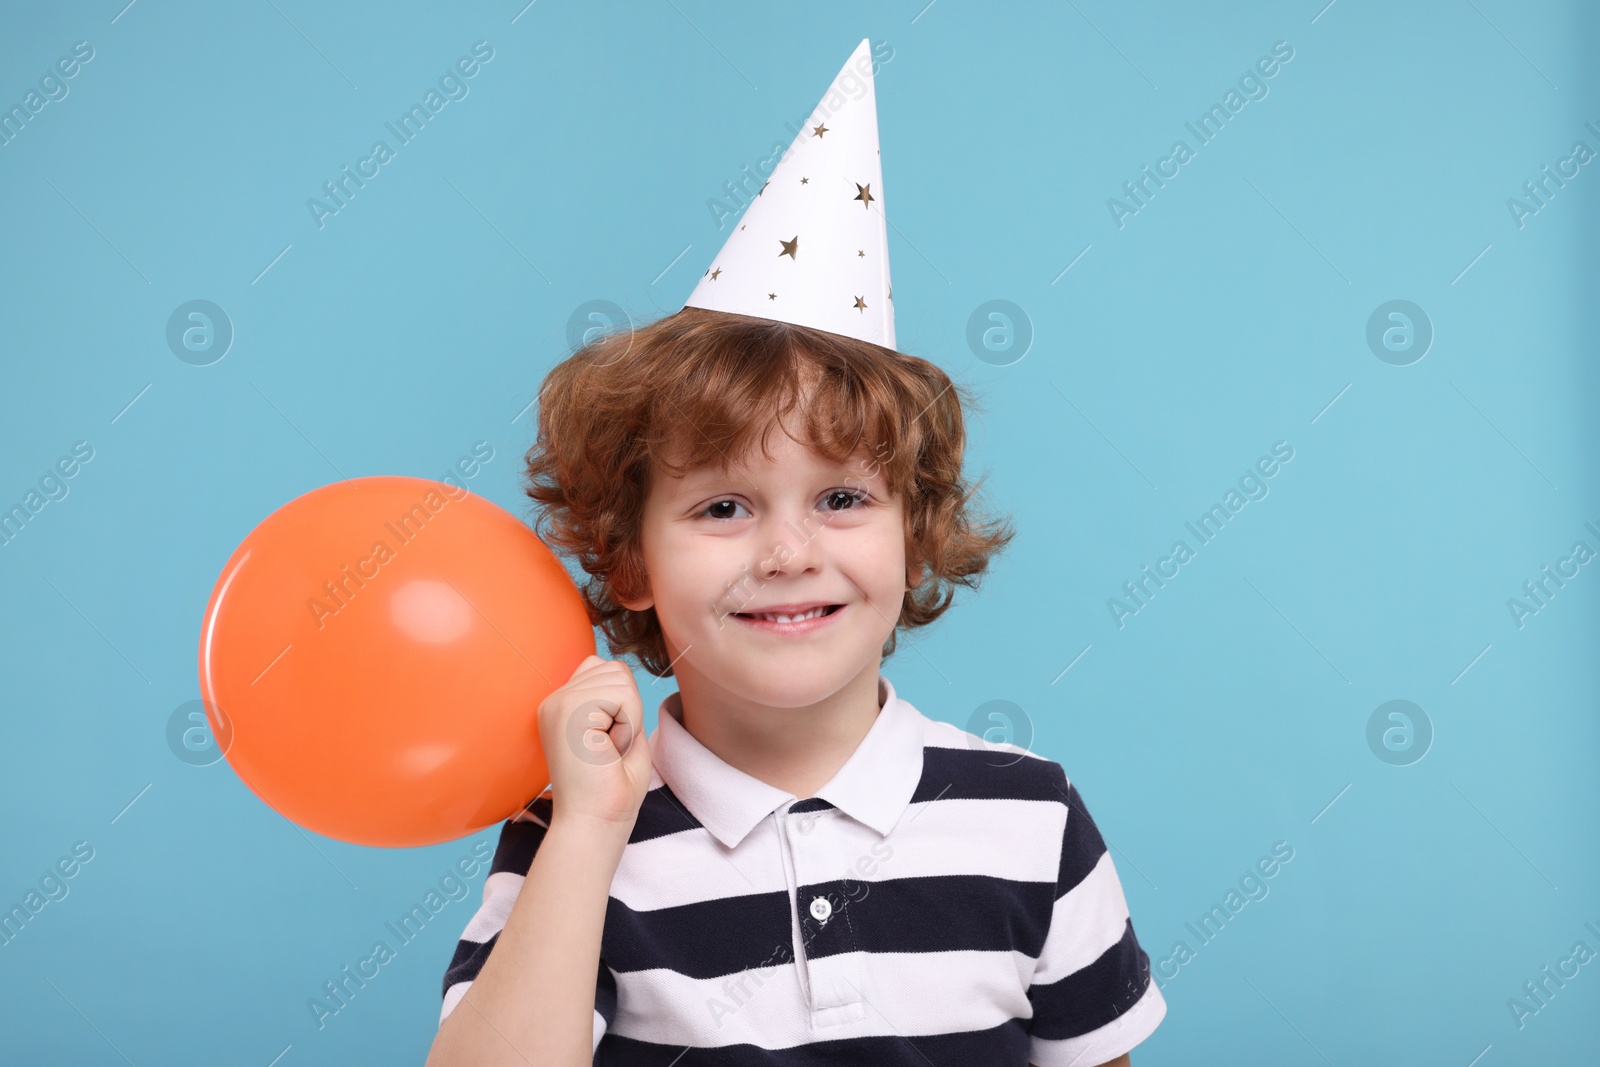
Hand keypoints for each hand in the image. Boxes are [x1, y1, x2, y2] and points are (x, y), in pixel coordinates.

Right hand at [536, 654, 652, 831]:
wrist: (594, 825)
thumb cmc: (611, 790)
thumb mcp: (620, 733)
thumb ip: (619, 700)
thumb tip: (622, 670)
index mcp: (562, 706)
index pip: (603, 667)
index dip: (622, 702)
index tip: (607, 743)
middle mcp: (555, 700)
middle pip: (616, 670)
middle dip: (628, 711)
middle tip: (608, 749)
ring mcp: (559, 702)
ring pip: (622, 680)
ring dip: (628, 719)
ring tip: (607, 750)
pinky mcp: (569, 710)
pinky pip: (624, 695)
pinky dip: (628, 724)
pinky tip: (608, 749)